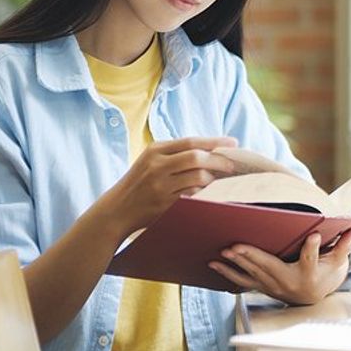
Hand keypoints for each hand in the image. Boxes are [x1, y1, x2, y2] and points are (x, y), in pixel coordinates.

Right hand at [101, 136, 237, 237]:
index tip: (233, 143)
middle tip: (232, 165)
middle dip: (219, 160)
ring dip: (212, 179)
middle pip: (197, 158)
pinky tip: (207, 193)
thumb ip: (177, 153)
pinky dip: (203, 194)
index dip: (215, 141)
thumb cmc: (140, 182)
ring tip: (217, 181)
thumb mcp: (151, 160)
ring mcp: (160, 186)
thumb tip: (213, 149)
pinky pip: (193, 196)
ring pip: (197, 178)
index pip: (191, 142)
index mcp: (155, 150)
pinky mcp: (164, 204)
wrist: (116, 209)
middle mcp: (156, 165)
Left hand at [209, 227, 350, 304]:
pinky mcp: (262, 287)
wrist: (314, 299)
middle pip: (270, 267)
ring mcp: (273, 286)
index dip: (313, 248)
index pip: (311, 259)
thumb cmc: (327, 275)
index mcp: (309, 274)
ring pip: (252, 274)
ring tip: (222, 254)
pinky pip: (242, 281)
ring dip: (236, 264)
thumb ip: (344, 245)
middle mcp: (289, 282)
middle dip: (253, 256)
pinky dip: (228, 274)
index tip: (315, 236)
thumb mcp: (338, 262)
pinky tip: (213, 265)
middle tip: (236, 246)